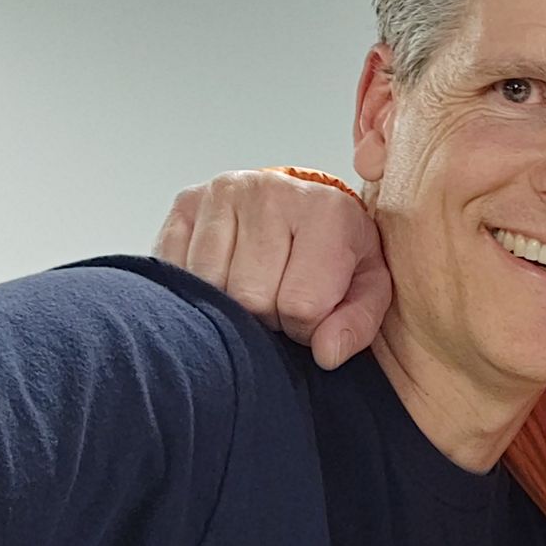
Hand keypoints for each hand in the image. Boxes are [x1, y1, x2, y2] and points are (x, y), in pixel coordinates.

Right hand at [153, 169, 390, 368]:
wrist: (304, 206)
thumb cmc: (337, 253)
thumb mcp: (368, 286)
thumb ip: (357, 323)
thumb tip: (326, 353)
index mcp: (326, 211)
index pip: (301, 305)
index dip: (305, 328)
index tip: (311, 311)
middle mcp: (271, 192)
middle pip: (251, 299)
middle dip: (267, 318)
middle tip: (279, 300)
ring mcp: (223, 193)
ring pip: (211, 288)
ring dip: (230, 305)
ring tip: (254, 287)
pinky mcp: (187, 202)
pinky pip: (177, 271)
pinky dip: (198, 288)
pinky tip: (223, 276)